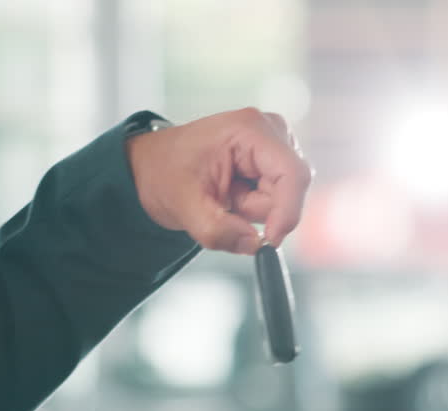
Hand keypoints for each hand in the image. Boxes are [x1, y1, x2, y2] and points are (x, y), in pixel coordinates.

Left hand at [126, 107, 312, 254]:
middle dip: (256, 209)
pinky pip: (279, 199)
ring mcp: (275, 145)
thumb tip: (254, 244)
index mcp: (249, 129)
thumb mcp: (184, 207)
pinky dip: (255, 207)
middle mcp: (270, 131)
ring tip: (225, 196)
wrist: (156, 168)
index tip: (270, 241)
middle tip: (223, 203)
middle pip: (288, 190)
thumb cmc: (166, 173)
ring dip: (253, 209)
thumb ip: (219, 230)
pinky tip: (234, 194)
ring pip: (284, 198)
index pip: (292, 174)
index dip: (287, 212)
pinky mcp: (275, 161)